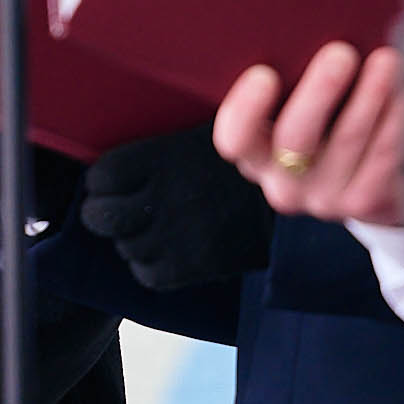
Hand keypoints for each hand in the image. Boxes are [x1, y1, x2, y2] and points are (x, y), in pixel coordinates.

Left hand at [80, 123, 274, 290]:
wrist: (302, 191)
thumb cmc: (258, 150)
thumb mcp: (212, 128)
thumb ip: (169, 144)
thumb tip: (133, 146)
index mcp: (162, 158)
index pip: (101, 177)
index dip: (100, 182)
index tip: (110, 182)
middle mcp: (162, 197)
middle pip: (101, 217)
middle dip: (103, 214)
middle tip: (117, 210)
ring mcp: (176, 235)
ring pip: (125, 247)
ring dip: (132, 240)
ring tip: (153, 228)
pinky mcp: (193, 265)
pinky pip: (148, 275)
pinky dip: (150, 266)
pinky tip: (167, 251)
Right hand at [213, 41, 403, 225]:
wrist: (372, 181)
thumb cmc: (329, 123)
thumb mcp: (299, 104)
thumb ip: (292, 74)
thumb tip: (307, 17)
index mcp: (255, 151)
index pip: (234, 138)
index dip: (245, 109)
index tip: (264, 74)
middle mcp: (283, 181)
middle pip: (293, 139)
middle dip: (319, 91)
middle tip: (340, 53)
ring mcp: (323, 196)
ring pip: (346, 142)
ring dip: (370, 96)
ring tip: (387, 61)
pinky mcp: (362, 202)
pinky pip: (383, 157)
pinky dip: (396, 120)